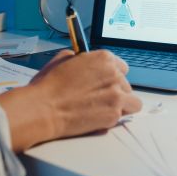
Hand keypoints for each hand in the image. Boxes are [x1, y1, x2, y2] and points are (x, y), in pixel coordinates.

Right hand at [0, 49, 141, 150]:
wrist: (44, 109)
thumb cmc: (49, 85)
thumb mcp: (62, 60)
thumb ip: (80, 58)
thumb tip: (83, 60)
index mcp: (103, 58)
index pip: (121, 67)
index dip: (112, 75)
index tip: (104, 82)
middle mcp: (114, 75)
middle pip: (126, 84)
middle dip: (115, 91)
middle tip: (98, 97)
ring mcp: (116, 95)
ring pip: (132, 101)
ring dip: (121, 104)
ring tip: (103, 108)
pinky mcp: (114, 114)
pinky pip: (124, 115)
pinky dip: (115, 117)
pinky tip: (100, 116)